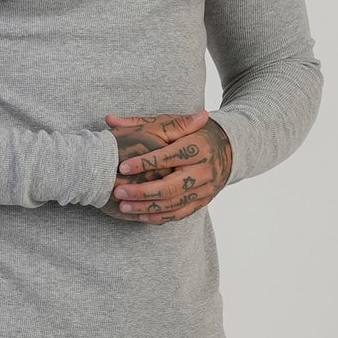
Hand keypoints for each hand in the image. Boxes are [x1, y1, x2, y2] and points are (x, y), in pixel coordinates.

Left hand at [97, 109, 233, 223]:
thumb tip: (108, 120)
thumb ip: (140, 123)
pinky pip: (180, 214)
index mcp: (197, 146)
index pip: (168, 156)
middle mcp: (204, 169)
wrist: (228, 149)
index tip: (122, 167)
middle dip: (142, 191)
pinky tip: (140, 214)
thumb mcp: (172, 123)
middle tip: (118, 192)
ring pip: (173, 204)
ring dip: (146, 207)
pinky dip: (159, 217)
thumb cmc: (191, 134)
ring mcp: (205, 188)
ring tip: (123, 206)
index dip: (145, 163)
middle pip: (170, 186)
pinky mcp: (202, 201)